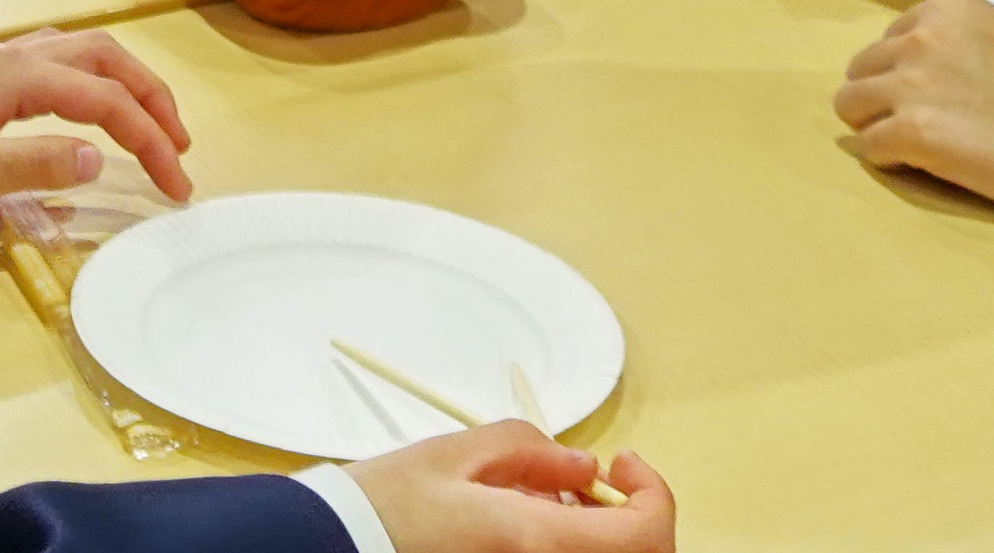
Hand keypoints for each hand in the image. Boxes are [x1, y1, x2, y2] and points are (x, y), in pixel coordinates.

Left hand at [0, 28, 197, 217]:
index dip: (150, 139)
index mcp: (15, 76)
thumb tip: (99, 159)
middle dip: (151, 96)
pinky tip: (90, 113)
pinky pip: (56, 65)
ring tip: (150, 126)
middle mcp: (10, 57)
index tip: (176, 184)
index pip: (106, 100)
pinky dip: (92, 83)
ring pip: (80, 54)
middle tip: (180, 145)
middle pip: (104, 58)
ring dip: (124, 84)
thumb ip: (37, 164)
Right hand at [346, 424, 674, 552]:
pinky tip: (529, 526)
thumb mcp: (457, 454)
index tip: (622, 465)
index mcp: (534, 542)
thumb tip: (583, 467)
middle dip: (634, 517)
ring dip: (601, 535)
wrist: (340, 549)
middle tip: (599, 483)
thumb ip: (531, 451)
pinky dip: (570, 549)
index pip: (645, 534)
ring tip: (548, 501)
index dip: (652, 494)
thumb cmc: (386, 509)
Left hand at [834, 0, 993, 213]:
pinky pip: (867, 147)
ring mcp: (911, 83)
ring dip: (876, 124)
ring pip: (850, 103)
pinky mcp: (910, 131)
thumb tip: (914, 63)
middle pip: (863, 68)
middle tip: (921, 122)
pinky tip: (918, 164)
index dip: (906, 69)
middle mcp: (920, 36)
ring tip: (914, 144)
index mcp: (946, 8)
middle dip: (883, 95)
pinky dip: (886, 158)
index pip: (892, 36)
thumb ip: (954, 41)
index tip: (936, 93)